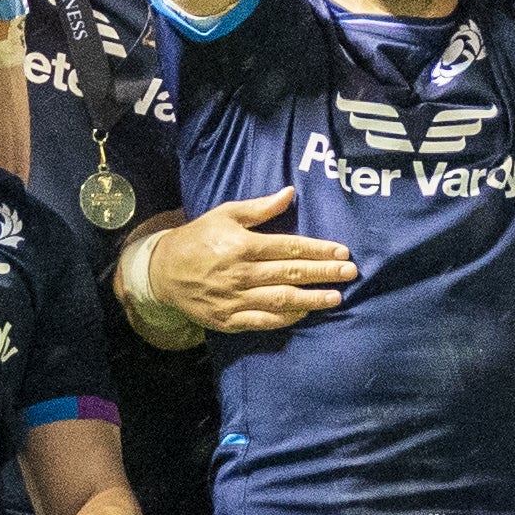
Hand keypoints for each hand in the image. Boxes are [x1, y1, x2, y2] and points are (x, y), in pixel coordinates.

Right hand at [147, 187, 356, 332]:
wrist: (163, 272)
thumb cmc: (198, 238)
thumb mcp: (225, 214)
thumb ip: (259, 208)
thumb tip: (290, 193)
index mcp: (243, 245)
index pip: (290, 247)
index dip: (319, 250)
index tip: (342, 252)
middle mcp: (241, 273)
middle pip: (291, 273)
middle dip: (324, 273)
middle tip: (350, 273)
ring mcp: (235, 299)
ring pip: (281, 300)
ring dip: (312, 299)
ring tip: (336, 297)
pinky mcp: (229, 320)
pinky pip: (263, 321)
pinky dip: (286, 318)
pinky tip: (304, 312)